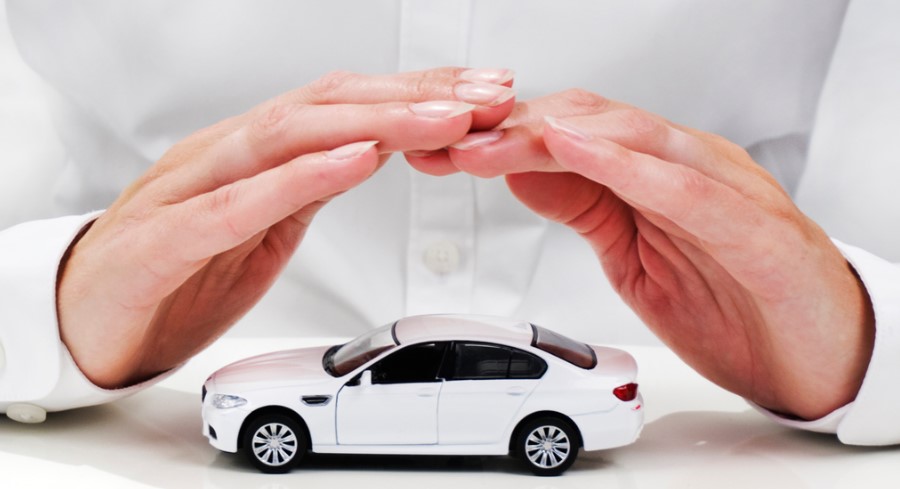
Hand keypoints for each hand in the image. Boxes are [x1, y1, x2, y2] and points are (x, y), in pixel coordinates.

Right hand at [57, 68, 516, 387]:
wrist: (84, 320)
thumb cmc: (175, 272)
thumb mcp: (261, 225)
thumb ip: (308, 184)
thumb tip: (373, 151)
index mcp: (249, 154)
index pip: (342, 105)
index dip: (415, 94)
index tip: (481, 92)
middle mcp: (222, 156)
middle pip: (326, 105)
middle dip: (414, 96)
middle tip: (484, 94)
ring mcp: (188, 190)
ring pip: (288, 136)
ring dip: (375, 123)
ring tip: (443, 118)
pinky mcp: (162, 240)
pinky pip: (239, 202)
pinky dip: (302, 178)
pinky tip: (356, 160)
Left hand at [409, 89, 874, 419]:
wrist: (819, 354)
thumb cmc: (732, 301)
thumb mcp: (632, 253)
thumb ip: (585, 205)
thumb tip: (522, 171)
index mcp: (656, 174)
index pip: (568, 133)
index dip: (500, 134)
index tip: (440, 142)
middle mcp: (688, 167)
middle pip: (588, 123)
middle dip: (510, 128)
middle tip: (445, 137)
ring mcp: (725, 189)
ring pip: (631, 138)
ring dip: (551, 137)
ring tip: (488, 140)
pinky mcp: (757, 229)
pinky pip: (686, 188)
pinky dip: (627, 165)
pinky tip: (579, 150)